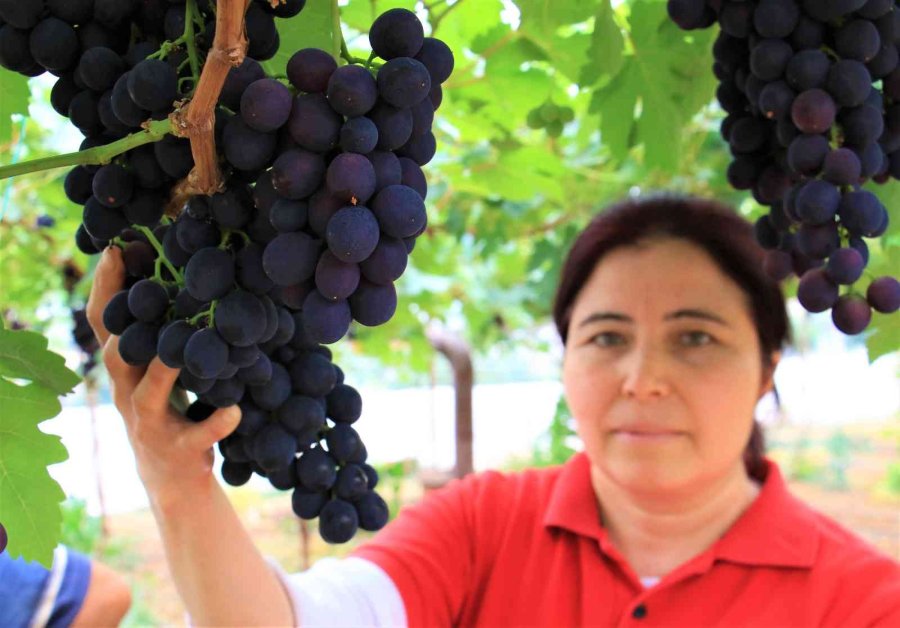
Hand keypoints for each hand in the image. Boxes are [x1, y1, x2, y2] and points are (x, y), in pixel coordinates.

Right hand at [85, 246, 241, 504]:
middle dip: (123, 318)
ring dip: (164, 368)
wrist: (171, 477)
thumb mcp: (158, 369)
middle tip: (141, 282)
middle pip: (116, 352)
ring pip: (147, 393)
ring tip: (182, 347)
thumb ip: (162, 333)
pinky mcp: (180, 448)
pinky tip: (235, 409)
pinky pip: (199, 434)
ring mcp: (151, 422)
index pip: (106, 322)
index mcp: (125, 368)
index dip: (106, 286)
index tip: (117, 247)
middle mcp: (129, 393)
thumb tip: (185, 273)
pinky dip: (217, 422)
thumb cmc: (169, 408)